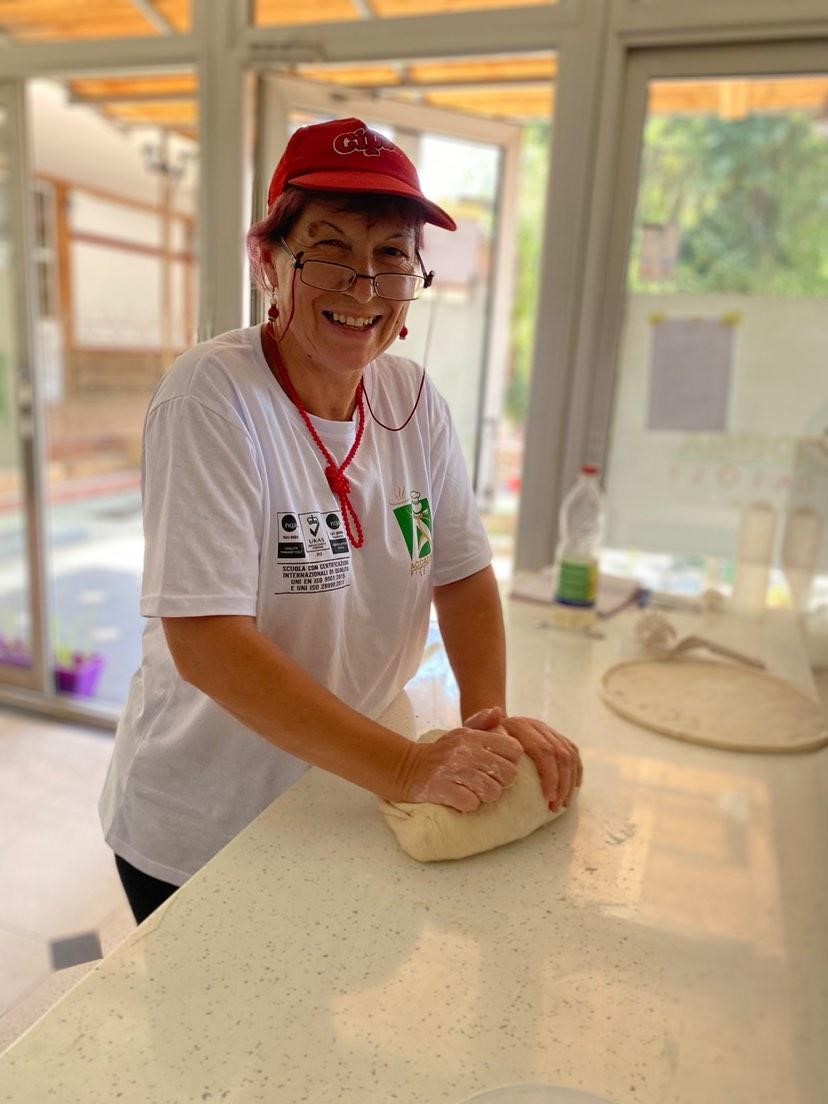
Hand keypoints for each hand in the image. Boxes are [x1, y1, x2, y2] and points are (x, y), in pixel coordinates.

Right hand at [403, 720, 522, 812]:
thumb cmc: (443, 753)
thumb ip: (483, 723)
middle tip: (486, 781)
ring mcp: (454, 770)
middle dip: (500, 782)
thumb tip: (498, 712)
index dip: (510, 760)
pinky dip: (467, 804)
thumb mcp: (461, 734)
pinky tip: (460, 797)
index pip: (514, 749)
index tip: (498, 765)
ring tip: (474, 790)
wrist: (409, 767)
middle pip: (508, 774)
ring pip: (492, 792)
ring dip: (485, 796)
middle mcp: (466, 751)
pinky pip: (471, 803)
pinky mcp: (443, 789)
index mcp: (474, 736)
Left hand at [465, 708, 581, 812]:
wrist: (491, 724)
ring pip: (570, 755)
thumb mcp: (475, 730)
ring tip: (562, 804)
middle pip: (560, 755)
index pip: (543, 751)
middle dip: (562, 784)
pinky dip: (576, 771)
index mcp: (520, 726)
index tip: (547, 798)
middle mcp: (537, 725)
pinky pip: (573, 752)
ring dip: (570, 782)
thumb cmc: (481, 737)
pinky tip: (574, 788)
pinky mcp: (555, 736)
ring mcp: (548, 730)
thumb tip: (497, 712)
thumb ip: (481, 724)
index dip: (549, 776)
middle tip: (555, 806)